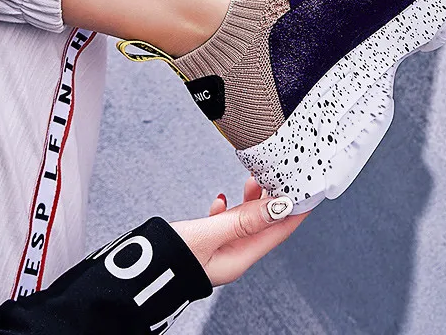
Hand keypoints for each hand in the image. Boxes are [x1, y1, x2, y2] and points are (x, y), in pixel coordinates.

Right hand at [170, 177, 309, 285]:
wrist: (137, 272)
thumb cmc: (169, 258)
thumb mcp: (209, 234)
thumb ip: (243, 219)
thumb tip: (278, 206)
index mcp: (240, 259)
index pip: (278, 231)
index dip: (296, 210)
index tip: (309, 190)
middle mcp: (234, 256)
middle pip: (264, 224)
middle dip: (275, 199)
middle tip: (283, 174)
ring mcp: (220, 250)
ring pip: (245, 221)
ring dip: (252, 200)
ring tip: (256, 177)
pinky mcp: (206, 243)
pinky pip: (226, 224)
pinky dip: (229, 208)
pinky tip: (222, 198)